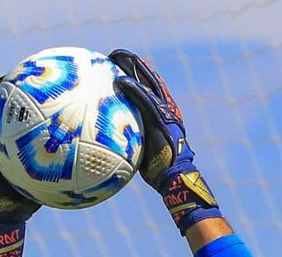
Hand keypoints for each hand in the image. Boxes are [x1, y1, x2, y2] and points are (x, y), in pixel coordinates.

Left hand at [109, 49, 221, 233]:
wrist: (175, 177)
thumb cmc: (158, 171)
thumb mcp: (142, 152)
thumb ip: (130, 141)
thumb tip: (107, 147)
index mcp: (164, 113)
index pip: (150, 88)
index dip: (137, 74)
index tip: (121, 65)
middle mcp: (166, 108)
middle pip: (149, 79)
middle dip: (134, 64)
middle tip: (116, 54)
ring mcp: (165, 112)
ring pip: (148, 82)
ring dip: (133, 67)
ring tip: (116, 56)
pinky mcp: (161, 118)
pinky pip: (145, 100)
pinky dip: (133, 89)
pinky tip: (119, 80)